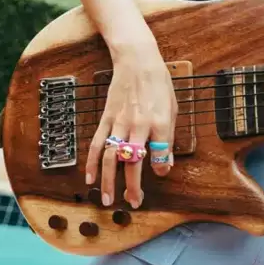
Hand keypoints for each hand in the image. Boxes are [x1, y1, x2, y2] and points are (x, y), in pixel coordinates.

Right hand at [85, 39, 177, 208]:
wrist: (137, 61)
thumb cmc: (159, 84)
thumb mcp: (173, 109)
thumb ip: (169, 138)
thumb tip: (166, 164)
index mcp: (160, 122)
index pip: (161, 153)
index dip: (161, 167)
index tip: (160, 175)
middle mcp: (139, 125)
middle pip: (133, 161)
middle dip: (132, 186)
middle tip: (132, 203)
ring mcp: (120, 122)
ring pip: (112, 157)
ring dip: (108, 181)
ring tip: (107, 199)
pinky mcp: (106, 118)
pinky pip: (97, 144)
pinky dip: (92, 162)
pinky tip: (90, 178)